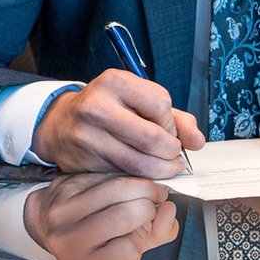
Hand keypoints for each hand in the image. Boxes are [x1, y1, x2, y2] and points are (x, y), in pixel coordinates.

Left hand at [23, 172, 176, 259]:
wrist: (51, 222)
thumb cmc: (94, 239)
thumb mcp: (124, 250)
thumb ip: (156, 236)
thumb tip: (169, 211)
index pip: (129, 251)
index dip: (144, 239)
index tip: (143, 234)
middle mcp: (67, 241)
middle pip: (126, 215)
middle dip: (149, 208)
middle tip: (151, 207)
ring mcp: (62, 212)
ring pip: (120, 188)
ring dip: (144, 186)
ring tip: (148, 192)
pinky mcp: (65, 185)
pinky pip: (108, 174)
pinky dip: (125, 177)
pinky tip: (126, 184)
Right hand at [32, 69, 204, 177]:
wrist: (61, 123)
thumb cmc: (109, 110)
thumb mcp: (140, 102)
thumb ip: (176, 119)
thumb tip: (198, 142)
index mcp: (114, 82)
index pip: (160, 104)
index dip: (171, 122)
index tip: (167, 129)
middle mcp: (96, 106)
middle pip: (152, 138)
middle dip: (171, 151)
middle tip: (173, 155)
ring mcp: (87, 135)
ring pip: (139, 162)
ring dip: (161, 169)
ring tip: (166, 167)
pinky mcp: (83, 161)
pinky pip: (123, 175)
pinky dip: (140, 178)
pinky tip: (142, 172)